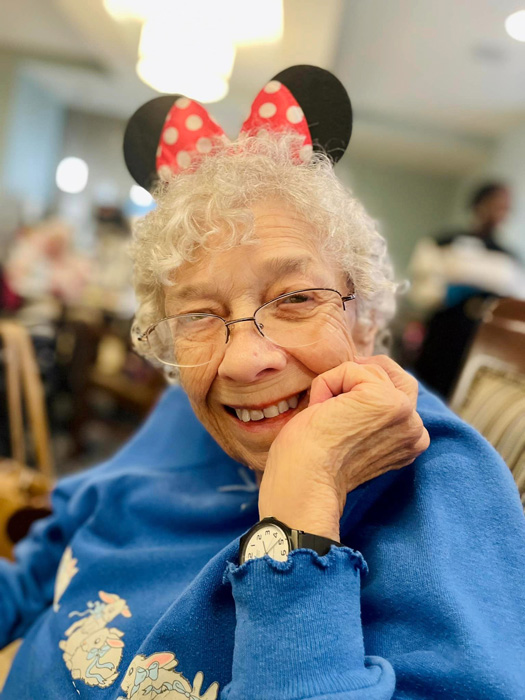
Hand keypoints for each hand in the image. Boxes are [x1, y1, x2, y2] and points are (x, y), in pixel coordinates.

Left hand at [258, 356, 429, 540]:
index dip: (361, 390)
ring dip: (337, 385)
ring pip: (369, 370)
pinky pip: (350, 369)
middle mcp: (416, 429)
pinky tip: (320, 411)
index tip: (338, 411)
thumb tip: (357, 373)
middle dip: (357, 378)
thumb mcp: (353, 434)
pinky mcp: (385, 400)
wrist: (304, 482)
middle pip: (391, 374)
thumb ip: (369, 413)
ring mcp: (404, 413)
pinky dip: (327, 384)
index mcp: (411, 442)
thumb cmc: (313, 463)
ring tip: (324, 414)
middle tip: (330, 401)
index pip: (397, 392)